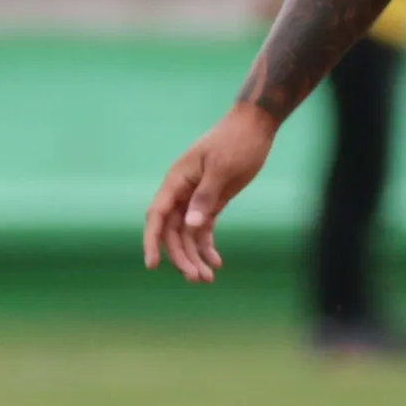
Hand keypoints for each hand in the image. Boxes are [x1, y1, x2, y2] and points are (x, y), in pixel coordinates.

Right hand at [143, 105, 278, 282]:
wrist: (255, 126)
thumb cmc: (236, 142)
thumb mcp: (222, 169)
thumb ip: (205, 197)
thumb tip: (190, 225)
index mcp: (177, 181)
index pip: (157, 216)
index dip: (151, 241)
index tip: (152, 265)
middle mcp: (181, 192)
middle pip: (173, 231)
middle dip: (182, 256)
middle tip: (197, 278)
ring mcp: (195, 198)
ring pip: (188, 234)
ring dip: (195, 256)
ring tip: (208, 279)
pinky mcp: (211, 202)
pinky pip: (203, 229)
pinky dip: (207, 246)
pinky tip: (216, 262)